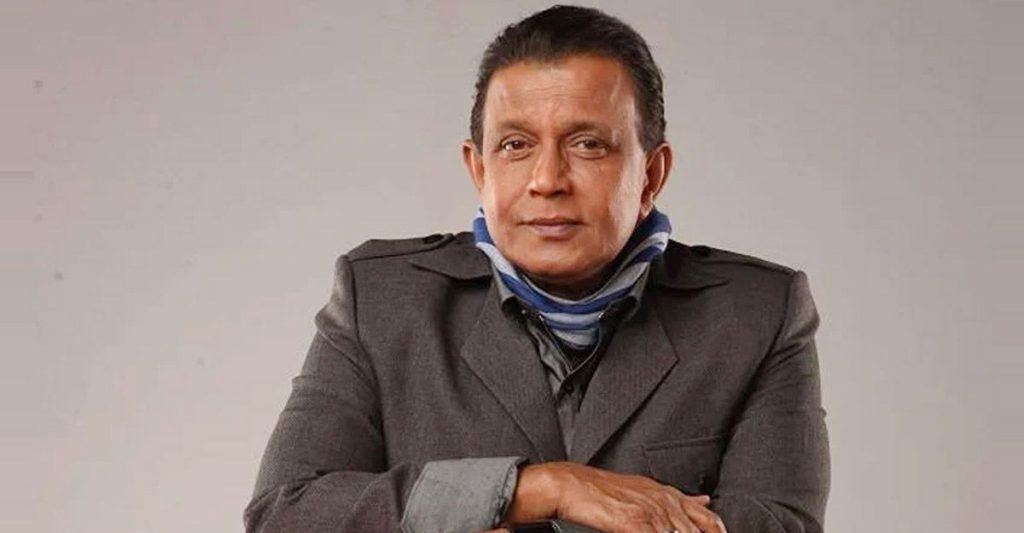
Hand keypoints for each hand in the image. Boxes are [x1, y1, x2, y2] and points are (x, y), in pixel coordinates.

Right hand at [503, 462, 726, 532]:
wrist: (573, 485)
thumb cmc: (605, 490)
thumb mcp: (647, 489)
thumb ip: (678, 499)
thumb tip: (705, 502)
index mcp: (669, 495)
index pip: (709, 521)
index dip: (717, 532)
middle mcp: (664, 502)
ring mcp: (651, 512)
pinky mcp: (635, 522)